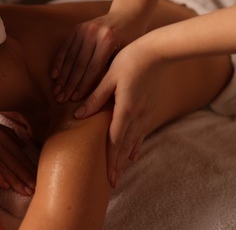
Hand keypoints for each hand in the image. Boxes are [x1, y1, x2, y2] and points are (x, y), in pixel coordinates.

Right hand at [0, 122, 36, 195]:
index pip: (19, 154)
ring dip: (15, 180)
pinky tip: (5, 185)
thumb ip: (8, 134)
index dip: (28, 167)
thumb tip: (23, 144)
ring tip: (24, 191)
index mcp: (2, 135)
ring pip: (3, 167)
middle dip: (25, 177)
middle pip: (13, 162)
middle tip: (34, 190)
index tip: (37, 178)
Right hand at [52, 11, 146, 102]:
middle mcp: (94, 33)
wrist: (128, 14)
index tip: (75, 100)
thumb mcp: (125, 55)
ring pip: (70, 58)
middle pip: (79, 64)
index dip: (83, 85)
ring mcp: (85, 29)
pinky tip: (54, 76)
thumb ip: (110, 70)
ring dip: (62, 77)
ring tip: (57, 92)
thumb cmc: (130, 40)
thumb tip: (96, 94)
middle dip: (70, 84)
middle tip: (61, 100)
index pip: (93, 69)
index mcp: (108, 40)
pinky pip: (65, 47)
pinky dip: (59, 62)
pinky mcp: (78, 28)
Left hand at [74, 40, 165, 187]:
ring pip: (134, 142)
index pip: (116, 141)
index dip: (111, 160)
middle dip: (119, 166)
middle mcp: (137, 116)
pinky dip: (136, 146)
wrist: (156, 52)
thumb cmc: (129, 61)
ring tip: (120, 173)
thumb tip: (79, 115)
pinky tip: (134, 154)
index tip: (109, 178)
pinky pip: (141, 133)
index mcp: (125, 109)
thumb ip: (94, 98)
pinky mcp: (149, 109)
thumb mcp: (108, 78)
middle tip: (113, 183)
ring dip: (126, 159)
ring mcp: (145, 114)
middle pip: (126, 146)